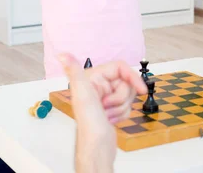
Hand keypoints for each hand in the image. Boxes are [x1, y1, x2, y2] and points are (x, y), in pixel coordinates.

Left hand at [58, 54, 146, 172]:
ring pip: (128, 94)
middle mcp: (97, 86)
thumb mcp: (82, 93)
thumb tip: (62, 54)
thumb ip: (73, 71)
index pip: (120, 67)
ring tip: (107, 114)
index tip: (140, 89)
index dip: (132, 77)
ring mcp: (104, 97)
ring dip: (121, 107)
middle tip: (108, 105)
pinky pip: (126, 105)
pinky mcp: (110, 108)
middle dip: (122, 97)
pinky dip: (122, 114)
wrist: (96, 148)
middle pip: (126, 82)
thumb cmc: (89, 123)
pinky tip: (110, 119)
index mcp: (91, 78)